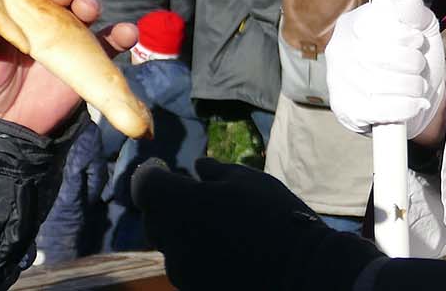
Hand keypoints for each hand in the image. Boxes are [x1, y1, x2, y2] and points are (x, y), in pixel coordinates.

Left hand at [0, 0, 138, 135]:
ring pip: (88, 2)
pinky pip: (112, 40)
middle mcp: (45, 9)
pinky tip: (125, 34)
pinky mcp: (90, 54)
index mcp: (14, 2)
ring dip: (91, 1)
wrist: (6, 127)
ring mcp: (71, 30)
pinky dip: (123, 34)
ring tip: (88, 12)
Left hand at [134, 159, 380, 290]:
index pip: (145, 184)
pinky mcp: (192, 288)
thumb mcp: (250, 181)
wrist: (300, 271)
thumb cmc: (276, 217)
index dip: (151, 173)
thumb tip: (198, 167)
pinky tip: (225, 248)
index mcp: (181, 203)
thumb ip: (216, 172)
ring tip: (216, 224)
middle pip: (154, 216)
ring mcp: (180, 268)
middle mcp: (171, 238)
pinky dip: (195, 252)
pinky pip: (184, 263)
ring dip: (182, 229)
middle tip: (194, 196)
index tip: (162, 166)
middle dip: (167, 203)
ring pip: (169, 242)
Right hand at [327, 0, 445, 142]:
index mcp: (354, 22)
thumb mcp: (421, 27)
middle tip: (419, 66)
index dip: (408, 37)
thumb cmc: (415, 56)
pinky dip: (406, 107)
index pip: (380, 26)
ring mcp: (338, 80)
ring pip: (383, 84)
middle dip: (413, 63)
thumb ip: (413, 10)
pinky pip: (382, 110)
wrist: (415, 97)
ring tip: (418, 85)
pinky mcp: (345, 110)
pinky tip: (414, 103)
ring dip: (413, 86)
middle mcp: (338, 49)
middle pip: (382, 56)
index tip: (418, 42)